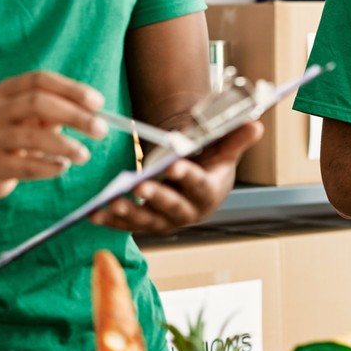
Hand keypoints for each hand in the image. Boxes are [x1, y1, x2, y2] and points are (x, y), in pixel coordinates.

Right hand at [0, 72, 106, 202]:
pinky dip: (49, 167)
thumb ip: (58, 110)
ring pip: (32, 137)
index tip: (98, 103)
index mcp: (7, 91)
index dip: (71, 89)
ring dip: (65, 145)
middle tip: (101, 130)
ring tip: (84, 155)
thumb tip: (97, 114)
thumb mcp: (31, 117)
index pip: (40, 80)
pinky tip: (63, 166)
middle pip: (37, 103)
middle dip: (74, 115)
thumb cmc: (15, 136)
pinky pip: (26, 166)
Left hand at [91, 121, 262, 234]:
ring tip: (110, 203)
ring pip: (146, 221)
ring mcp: (166, 222)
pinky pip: (127, 226)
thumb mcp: (224, 151)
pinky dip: (110, 222)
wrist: (200, 190)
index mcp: (208, 193)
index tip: (174, 166)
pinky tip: (93, 214)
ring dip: (128, 213)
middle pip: (171, 206)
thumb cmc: (211, 166)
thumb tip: (256, 125)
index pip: (197, 185)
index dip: (186, 176)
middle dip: (154, 197)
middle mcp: (188, 213)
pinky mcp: (147, 226)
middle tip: (139, 186)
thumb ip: (236, 139)